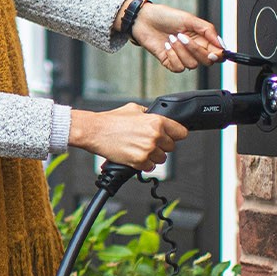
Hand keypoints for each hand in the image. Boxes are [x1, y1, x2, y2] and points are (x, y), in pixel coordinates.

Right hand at [68, 103, 188, 171]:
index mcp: (156, 121)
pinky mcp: (139, 162)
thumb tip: (155, 117)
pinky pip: (150, 167)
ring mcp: (148, 150)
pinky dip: (143, 164)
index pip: (181, 133)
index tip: (171, 136)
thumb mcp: (133, 109)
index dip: (176, 135)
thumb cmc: (111, 120)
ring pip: (161, 159)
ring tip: (139, 148)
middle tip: (147, 142)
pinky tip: (134, 155)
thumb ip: (149, 114)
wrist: (95, 131)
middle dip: (161, 146)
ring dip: (152, 156)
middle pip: (171, 147)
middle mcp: (155, 136)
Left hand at [130, 2, 223, 71]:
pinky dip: (172, 56)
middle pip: (206, 61)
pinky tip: (166, 45)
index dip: (218, 55)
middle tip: (182, 36)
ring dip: (180, 51)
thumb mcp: (189, 19)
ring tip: (171, 38)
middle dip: (195, 50)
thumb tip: (221, 45)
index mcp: (202, 39)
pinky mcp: (170, 61)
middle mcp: (193, 49)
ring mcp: (182, 56)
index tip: (213, 52)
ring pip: (192, 65)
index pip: (217, 54)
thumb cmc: (165, 16)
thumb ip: (208, 30)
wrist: (144, 19)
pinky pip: (178, 68)